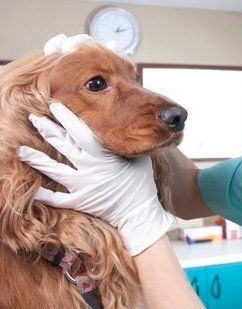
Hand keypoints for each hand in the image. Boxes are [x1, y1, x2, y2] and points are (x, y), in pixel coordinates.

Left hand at [18, 103, 172, 255]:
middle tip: (34, 118)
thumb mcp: (139, 158)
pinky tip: (32, 189)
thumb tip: (126, 126)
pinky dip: (44, 195)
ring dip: (37, 160)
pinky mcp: (80, 201)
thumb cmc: (142, 183)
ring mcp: (83, 186)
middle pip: (63, 146)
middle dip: (47, 130)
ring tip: (21, 150)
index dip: (67, 118)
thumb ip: (127, 144)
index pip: (81, 132)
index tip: (56, 106)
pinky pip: (57, 199)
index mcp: (104, 156)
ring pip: (54, 171)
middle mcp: (90, 168)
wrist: (140, 213)